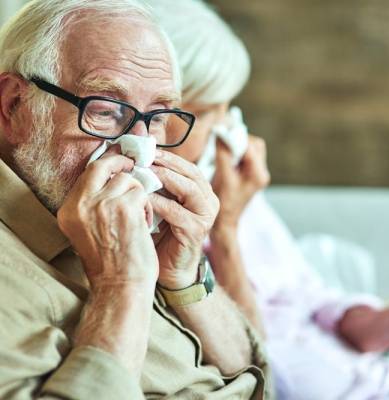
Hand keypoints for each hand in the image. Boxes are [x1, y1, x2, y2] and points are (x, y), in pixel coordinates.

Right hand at [57, 153, 158, 290]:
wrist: (120, 287)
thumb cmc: (110, 263)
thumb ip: (95, 203)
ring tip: (139, 216)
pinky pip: (142, 193)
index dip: (107, 164)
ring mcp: (102, 204)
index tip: (120, 161)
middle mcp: (80, 204)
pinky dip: (147, 206)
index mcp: (68, 210)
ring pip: (127, 180)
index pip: (87, 174)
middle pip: (102, 166)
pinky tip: (144, 224)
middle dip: (121, 162)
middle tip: (134, 164)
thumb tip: (114, 176)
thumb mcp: (89, 230)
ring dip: (138, 194)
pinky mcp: (124, 208)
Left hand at [150, 150, 218, 289]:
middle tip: (143, 156)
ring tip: (143, 172)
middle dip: (166, 162)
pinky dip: (158, 203)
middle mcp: (208, 201)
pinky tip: (142, 198)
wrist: (169, 270)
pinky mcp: (196, 231)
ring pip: (188, 188)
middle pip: (191, 173)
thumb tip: (140, 148)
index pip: (187, 166)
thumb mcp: (160, 202)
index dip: (167, 155)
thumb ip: (156, 180)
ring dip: (164, 178)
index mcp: (202, 192)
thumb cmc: (161, 234)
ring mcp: (205, 217)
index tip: (145, 148)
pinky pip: (176, 212)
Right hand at [211, 135, 269, 229]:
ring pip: (251, 150)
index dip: (235, 137)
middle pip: (255, 145)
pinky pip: (246, 157)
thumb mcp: (222, 177)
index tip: (221, 132)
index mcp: (258, 174)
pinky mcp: (250, 175)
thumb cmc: (224, 203)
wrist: (225, 222)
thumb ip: (224, 154)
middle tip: (223, 142)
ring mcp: (257, 175)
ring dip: (237, 146)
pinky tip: (225, 158)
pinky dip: (236, 153)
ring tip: (223, 151)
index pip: (250, 146)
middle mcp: (261, 173)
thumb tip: (221, 133)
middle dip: (239, 140)